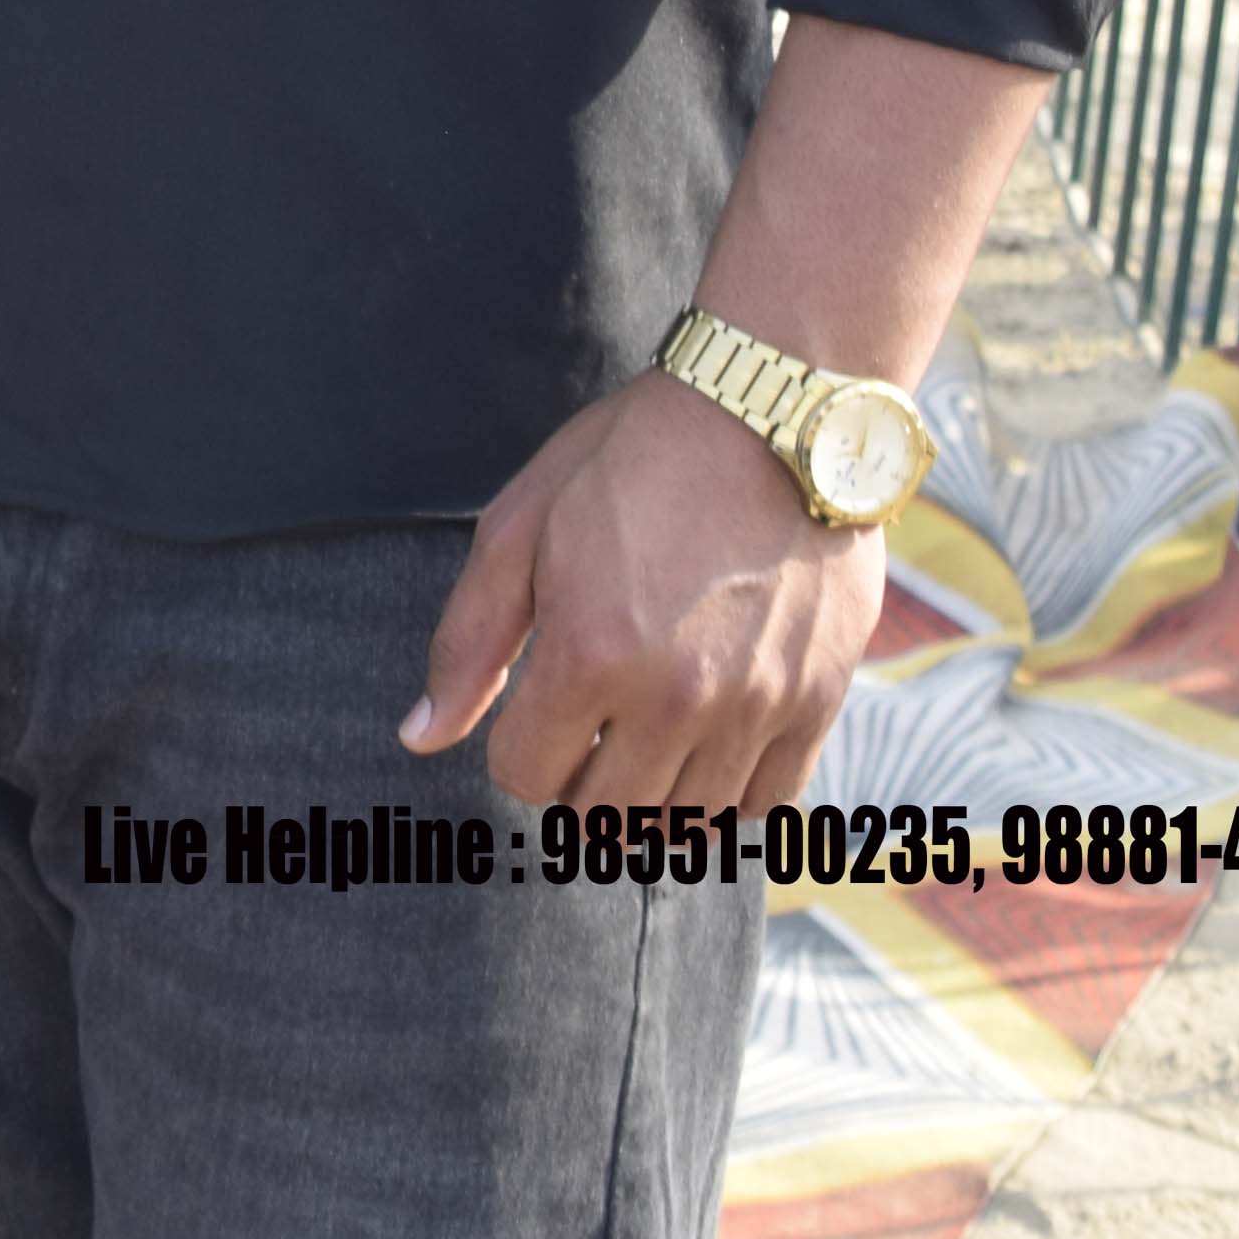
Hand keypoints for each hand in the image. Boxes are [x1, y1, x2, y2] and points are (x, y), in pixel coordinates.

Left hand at [402, 368, 886, 816]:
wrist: (771, 414)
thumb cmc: (630, 460)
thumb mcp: (521, 527)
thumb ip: (469, 642)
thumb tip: (421, 737)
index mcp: (590, 654)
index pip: (526, 776)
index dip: (516, 749)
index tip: (534, 709)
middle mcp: (677, 698)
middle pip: (604, 819)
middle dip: (577, 782)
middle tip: (586, 728)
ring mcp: (756, 706)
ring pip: (684, 824)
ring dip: (650, 796)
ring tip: (643, 734)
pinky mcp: (817, 700)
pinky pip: (765, 803)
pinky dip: (728, 793)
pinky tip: (708, 740)